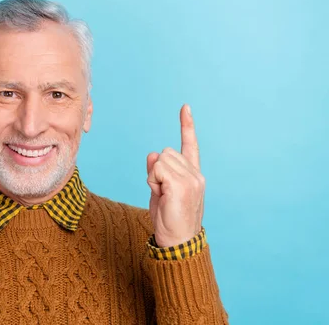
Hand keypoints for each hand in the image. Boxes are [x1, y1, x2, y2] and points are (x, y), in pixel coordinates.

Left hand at [146, 104, 204, 247]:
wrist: (178, 242)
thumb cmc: (169, 219)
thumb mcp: (160, 190)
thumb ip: (158, 171)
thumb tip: (152, 154)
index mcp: (194, 175)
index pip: (190, 145)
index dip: (186, 126)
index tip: (185, 107)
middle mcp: (196, 174)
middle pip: (165, 152)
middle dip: (156, 170)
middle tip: (162, 192)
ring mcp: (191, 179)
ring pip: (160, 160)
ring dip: (154, 177)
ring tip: (163, 196)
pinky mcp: (182, 185)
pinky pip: (157, 169)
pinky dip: (153, 181)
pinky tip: (162, 196)